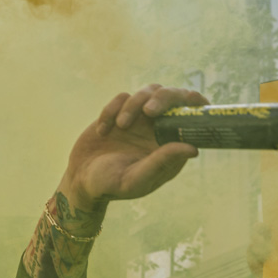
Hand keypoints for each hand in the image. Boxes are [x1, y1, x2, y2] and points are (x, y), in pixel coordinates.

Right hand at [59, 85, 206, 211]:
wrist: (80, 179)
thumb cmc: (111, 186)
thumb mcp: (136, 179)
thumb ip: (162, 162)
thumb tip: (193, 148)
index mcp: (170, 146)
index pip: (193, 118)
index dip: (197, 105)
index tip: (191, 98)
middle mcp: (159, 130)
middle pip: (173, 96)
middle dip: (164, 97)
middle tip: (148, 111)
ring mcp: (140, 119)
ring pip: (149, 91)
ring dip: (133, 105)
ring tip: (120, 126)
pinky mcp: (120, 112)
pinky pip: (122, 97)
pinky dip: (111, 110)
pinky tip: (102, 131)